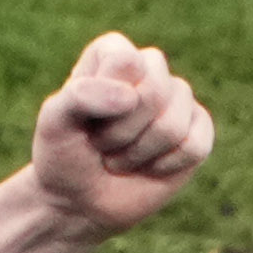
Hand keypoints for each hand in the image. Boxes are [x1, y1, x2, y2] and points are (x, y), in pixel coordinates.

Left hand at [29, 33, 215, 235]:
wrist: (78, 199)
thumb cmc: (65, 153)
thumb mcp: (55, 121)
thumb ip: (80, 96)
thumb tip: (130, 97)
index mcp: (114, 52)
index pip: (127, 62)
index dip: (106, 101)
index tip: (86, 120)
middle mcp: (150, 68)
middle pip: (155, 92)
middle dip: (122, 133)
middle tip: (103, 144)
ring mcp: (177, 99)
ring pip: (174, 125)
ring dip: (139, 154)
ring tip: (120, 157)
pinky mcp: (197, 130)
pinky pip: (196, 146)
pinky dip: (166, 166)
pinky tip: (149, 167)